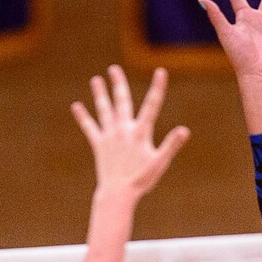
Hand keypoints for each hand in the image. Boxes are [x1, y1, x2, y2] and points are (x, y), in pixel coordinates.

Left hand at [71, 65, 189, 201]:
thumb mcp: (160, 162)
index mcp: (140, 132)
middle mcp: (123, 130)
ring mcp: (109, 136)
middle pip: (121, 102)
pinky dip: (83, 117)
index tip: (161, 71)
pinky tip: (76, 106)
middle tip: (113, 68)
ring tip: (96, 80)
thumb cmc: (142, 179)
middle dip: (118, 84)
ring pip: (104, 110)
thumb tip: (185, 130)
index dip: (158, 88)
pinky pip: (90, 128)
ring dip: (99, 94)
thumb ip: (172, 144)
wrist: (118, 192)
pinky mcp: (98, 145)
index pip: (152, 106)